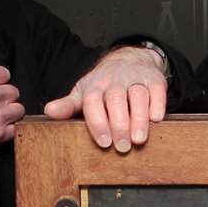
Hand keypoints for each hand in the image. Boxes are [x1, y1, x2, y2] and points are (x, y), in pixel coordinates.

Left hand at [43, 45, 166, 151]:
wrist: (129, 59)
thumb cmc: (103, 84)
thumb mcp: (83, 93)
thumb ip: (68, 105)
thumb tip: (49, 112)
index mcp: (95, 86)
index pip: (93, 102)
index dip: (98, 122)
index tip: (103, 142)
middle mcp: (115, 80)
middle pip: (116, 99)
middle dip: (119, 124)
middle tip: (121, 147)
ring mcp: (135, 78)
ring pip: (137, 95)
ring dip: (139, 117)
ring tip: (138, 139)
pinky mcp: (154, 79)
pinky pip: (157, 90)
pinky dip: (158, 104)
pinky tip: (156, 120)